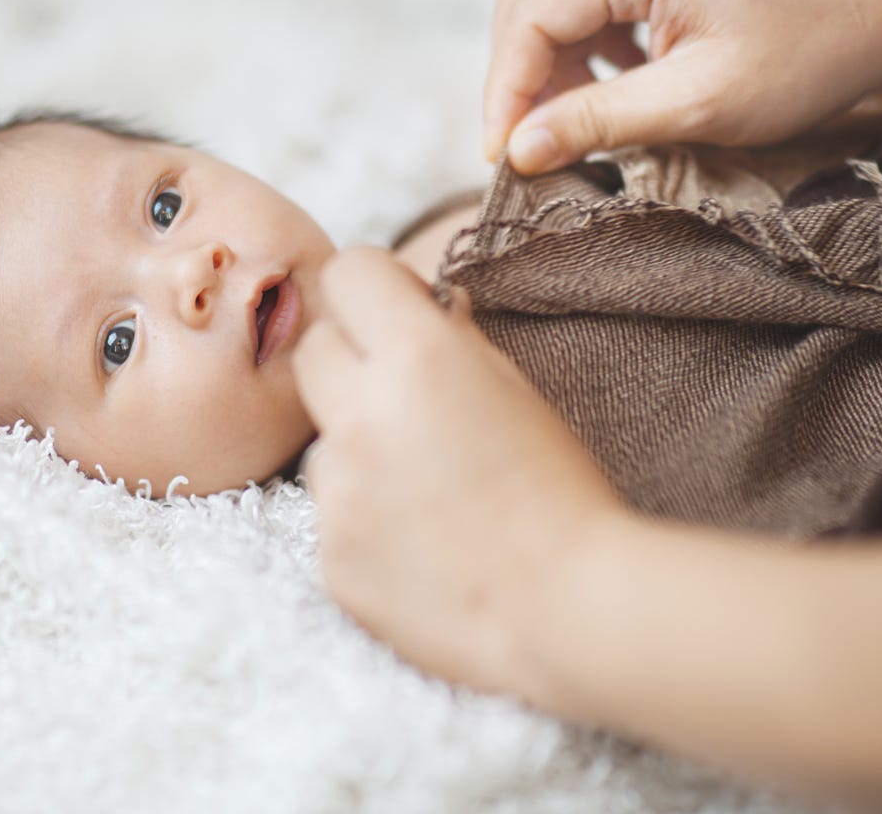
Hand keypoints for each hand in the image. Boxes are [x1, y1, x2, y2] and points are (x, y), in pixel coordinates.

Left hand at [293, 247, 623, 693]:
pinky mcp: (329, 555)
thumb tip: (421, 308)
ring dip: (357, 448)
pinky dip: (364, 518)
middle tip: (405, 395)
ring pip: (321, 439)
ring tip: (426, 491)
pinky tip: (421, 543)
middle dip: (352, 359)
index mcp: (418, 358)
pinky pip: (330, 512)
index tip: (399, 313)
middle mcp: (361, 414)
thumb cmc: (562, 492)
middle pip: (314, 349)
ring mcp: (337, 490)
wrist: (566, 609)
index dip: (375, 288)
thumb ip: (454, 341)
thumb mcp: (517, 390)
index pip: (350, 273)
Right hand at [483, 0, 881, 172]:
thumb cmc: (812, 54)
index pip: (531, 15)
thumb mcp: (701, 102)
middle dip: (515, 75)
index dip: (506, 91)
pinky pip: (593, 3)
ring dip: (547, 65)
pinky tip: (611, 96)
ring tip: (569, 126)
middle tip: (524, 144)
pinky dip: (583, 53)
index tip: (504, 156)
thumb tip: (520, 149)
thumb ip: (602, 122)